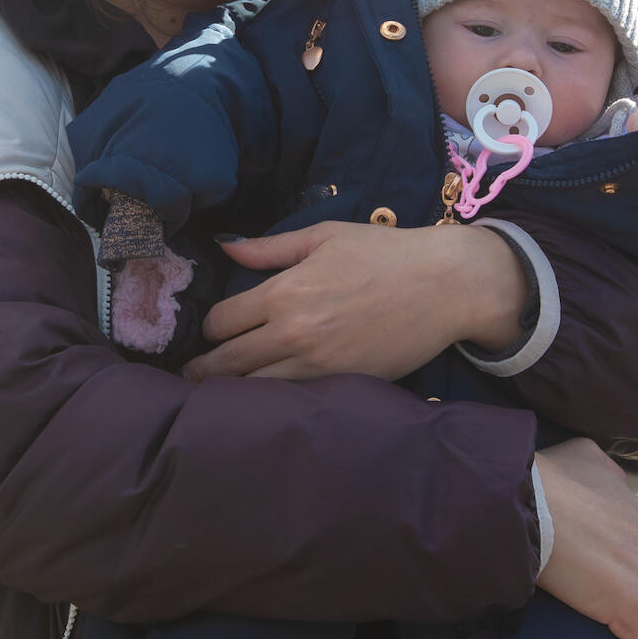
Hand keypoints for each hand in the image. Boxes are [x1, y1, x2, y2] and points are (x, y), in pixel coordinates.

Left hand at [184, 220, 525, 380]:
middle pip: (229, 363)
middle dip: (206, 370)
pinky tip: (263, 400)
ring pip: (255, 389)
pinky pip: (292, 401)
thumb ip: (271, 248)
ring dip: (233, 392)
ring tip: (219, 395)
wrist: (444, 284)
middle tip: (193, 377)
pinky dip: (271, 402)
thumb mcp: (324, 236)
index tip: (213, 332)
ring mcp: (318, 365)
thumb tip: (227, 249)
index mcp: (285, 291)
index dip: (212, 327)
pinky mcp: (342, 386)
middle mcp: (294, 332)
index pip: (223, 321)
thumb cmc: (384, 253)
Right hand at [535, 439, 637, 638]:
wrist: (532, 505)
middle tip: (588, 581)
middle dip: (627, 584)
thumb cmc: (554, 479)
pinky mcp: (634, 608)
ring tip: (588, 606)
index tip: (597, 560)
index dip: (623, 559)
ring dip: (621, 612)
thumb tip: (618, 487)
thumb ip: (613, 476)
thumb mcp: (590, 458)